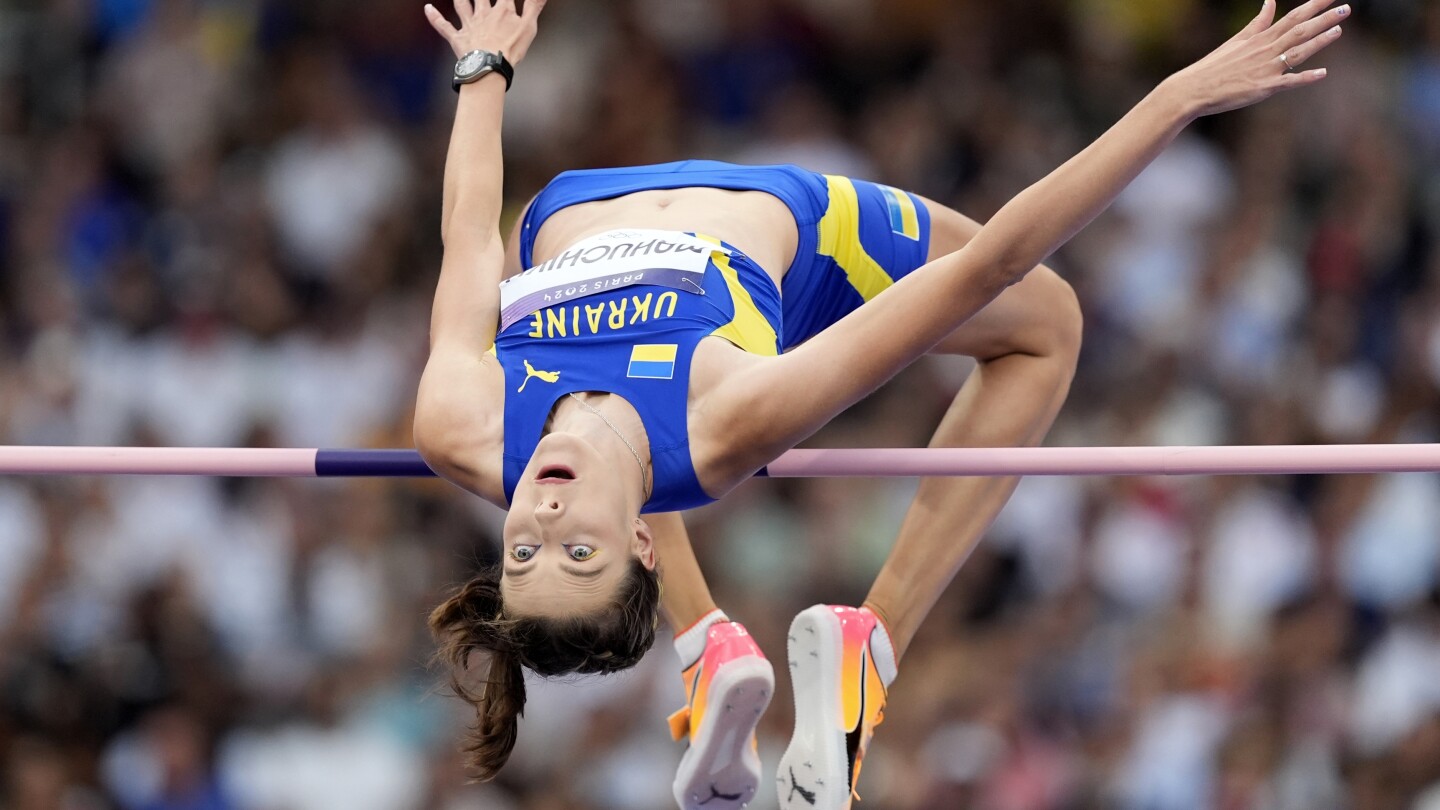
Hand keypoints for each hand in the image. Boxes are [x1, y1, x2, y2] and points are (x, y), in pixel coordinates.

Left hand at [425, 0, 546, 65]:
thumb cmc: (511, 48)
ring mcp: (469, 25)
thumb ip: (534, 6)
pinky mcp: (458, 38)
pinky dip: (434, 18)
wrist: (490, 66)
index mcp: (502, 11)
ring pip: (461, 5)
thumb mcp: (529, 27)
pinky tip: (427, 8)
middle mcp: (483, 14)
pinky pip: (443, 26)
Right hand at [1165, 0, 1347, 118]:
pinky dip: (1305, 78)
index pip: (1293, 16)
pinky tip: (1322, 73)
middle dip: (1324, 18)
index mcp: (1260, 38)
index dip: (1314, 6)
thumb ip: (1258, 22)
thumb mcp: (1237, 40)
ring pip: (1298, 52)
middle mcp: (1266, 50)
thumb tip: (1270, 2)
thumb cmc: (1214, 66)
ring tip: (1338, 30)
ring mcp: (1265, 68)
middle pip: (1300, 30)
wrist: (1194, 88)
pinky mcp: (1262, 88)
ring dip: (1319, 41)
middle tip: (1346, 8)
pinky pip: (1288, 82)